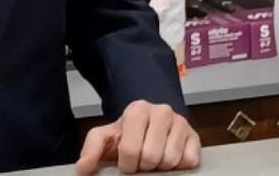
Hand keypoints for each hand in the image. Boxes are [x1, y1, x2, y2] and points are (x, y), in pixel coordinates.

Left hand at [76, 101, 200, 173]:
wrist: (151, 125)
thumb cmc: (128, 134)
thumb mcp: (107, 137)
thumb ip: (92, 148)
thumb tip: (83, 167)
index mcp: (137, 110)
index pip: (130, 150)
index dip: (127, 164)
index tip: (126, 162)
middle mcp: (162, 111)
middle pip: (151, 157)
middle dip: (144, 166)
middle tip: (142, 162)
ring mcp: (181, 122)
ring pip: (170, 160)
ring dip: (161, 167)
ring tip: (155, 159)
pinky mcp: (195, 136)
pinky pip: (189, 161)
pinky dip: (179, 166)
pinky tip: (171, 157)